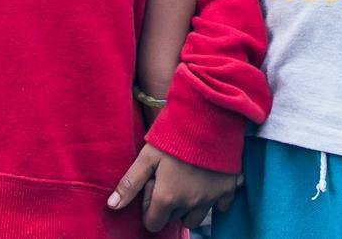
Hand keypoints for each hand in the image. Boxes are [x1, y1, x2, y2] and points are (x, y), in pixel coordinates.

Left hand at [109, 144, 240, 231]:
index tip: (153, 184)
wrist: (211, 117)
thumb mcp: (147, 156)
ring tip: (187, 180)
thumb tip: (113, 206)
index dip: (149, 207)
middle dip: (168, 204)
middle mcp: (190, 204)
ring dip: (189, 206)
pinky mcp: (228, 189)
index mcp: (167, 198)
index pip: (153, 223)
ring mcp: (211, 198)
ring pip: (195, 217)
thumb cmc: (175, 135)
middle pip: (174, 218)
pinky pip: (220, 206)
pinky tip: (207, 180)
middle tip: (169, 177)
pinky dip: (213, 198)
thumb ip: (130, 183)